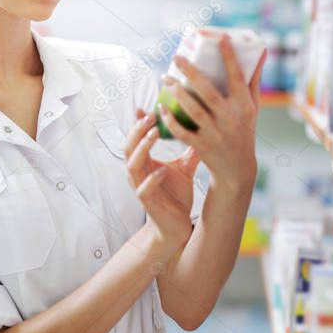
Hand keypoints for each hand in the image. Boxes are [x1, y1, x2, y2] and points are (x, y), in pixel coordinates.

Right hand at [124, 108, 198, 259]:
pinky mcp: (148, 203)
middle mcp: (139, 173)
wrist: (177, 226)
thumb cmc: (177, 196)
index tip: (148, 107)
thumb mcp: (185, 168)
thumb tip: (204, 127)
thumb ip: (190, 149)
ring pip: (132, 165)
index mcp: (145, 163)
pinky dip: (152, 179)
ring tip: (154, 134)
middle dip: (137, 130)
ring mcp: (141, 188)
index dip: (139, 123)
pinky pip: (144, 189)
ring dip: (142, 148)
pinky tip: (162, 171)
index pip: (136, 139)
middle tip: (150, 115)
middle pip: (129, 147)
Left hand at [158, 32, 263, 190]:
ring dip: (178, 94)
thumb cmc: (244, 130)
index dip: (230, 57)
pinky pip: (183, 132)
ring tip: (166, 78)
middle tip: (176, 57)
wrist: (237, 168)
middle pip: (209, 92)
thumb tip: (260, 52)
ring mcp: (216, 133)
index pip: (238, 77)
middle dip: (191, 73)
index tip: (220, 37)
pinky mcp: (202, 146)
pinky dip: (171, 120)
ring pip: (194, 111)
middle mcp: (231, 119)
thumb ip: (253, 80)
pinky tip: (162, 107)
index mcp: (244, 106)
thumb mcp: (253, 107)